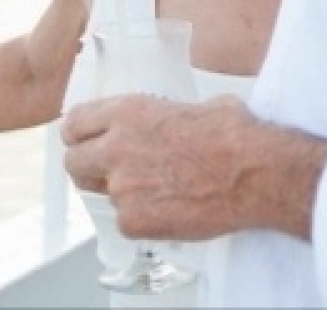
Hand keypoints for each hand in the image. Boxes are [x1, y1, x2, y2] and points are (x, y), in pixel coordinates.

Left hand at [62, 93, 256, 240]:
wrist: (253, 172)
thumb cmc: (232, 135)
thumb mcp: (193, 104)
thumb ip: (163, 114)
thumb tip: (168, 120)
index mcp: (128, 112)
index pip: (75, 123)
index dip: (81, 134)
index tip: (86, 139)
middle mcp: (116, 147)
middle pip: (73, 161)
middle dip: (88, 166)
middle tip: (108, 169)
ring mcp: (122, 187)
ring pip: (102, 193)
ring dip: (121, 191)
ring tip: (155, 188)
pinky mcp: (134, 221)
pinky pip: (125, 220)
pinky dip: (141, 217)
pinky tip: (168, 206)